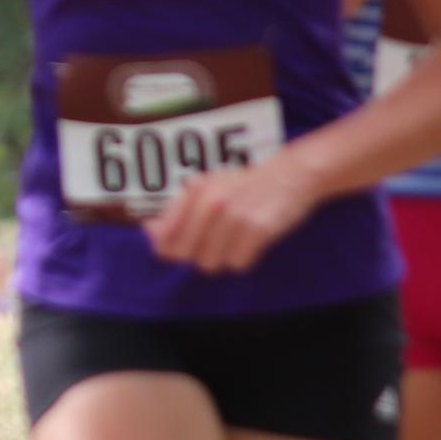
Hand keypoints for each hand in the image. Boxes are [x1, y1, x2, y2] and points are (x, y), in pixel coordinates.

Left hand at [141, 150, 316, 274]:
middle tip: (215, 242)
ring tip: (235, 239)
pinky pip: (238, 265)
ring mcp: (235, 216)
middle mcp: (212, 202)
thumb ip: (177, 211)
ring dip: (221, 258)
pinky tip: (250, 242)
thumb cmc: (245, 185)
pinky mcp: (258, 229)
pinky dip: (243, 259)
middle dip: (197, 255)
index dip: (169, 250)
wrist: (292, 175)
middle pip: (186, 255)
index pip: (165, 238)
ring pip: (211, 263)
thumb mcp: (208, 188)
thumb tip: (149, 232)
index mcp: (196, 190)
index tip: (182, 248)